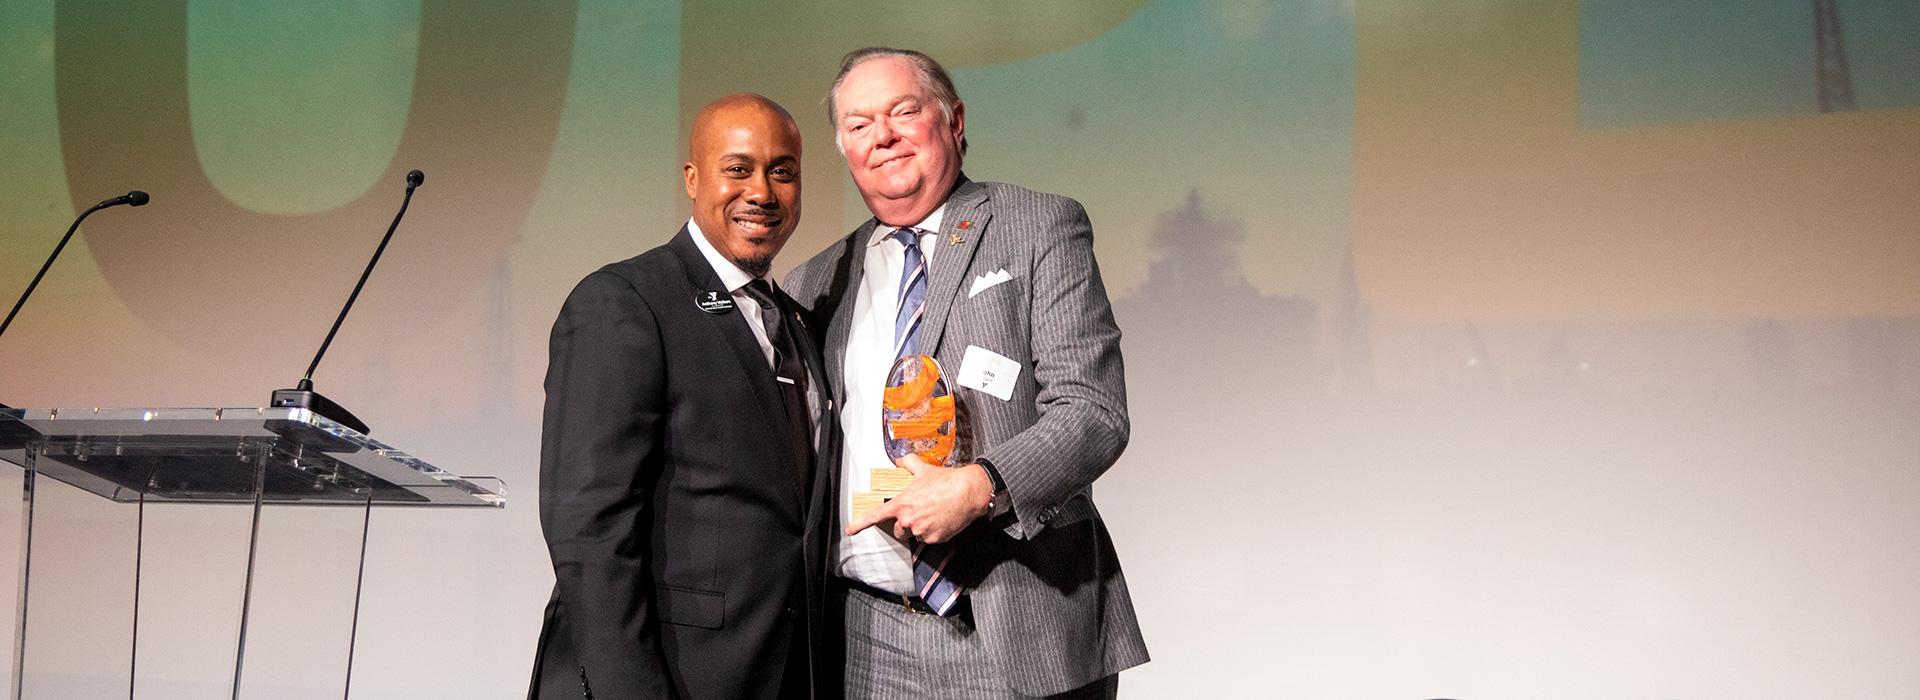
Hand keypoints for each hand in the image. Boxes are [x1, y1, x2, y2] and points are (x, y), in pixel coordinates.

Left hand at [844, 454, 994, 543]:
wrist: (968, 492)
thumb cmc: (946, 481)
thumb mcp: (923, 469)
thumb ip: (908, 463)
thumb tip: (900, 460)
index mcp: (902, 504)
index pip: (875, 516)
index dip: (860, 524)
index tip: (850, 530)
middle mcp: (909, 520)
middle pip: (898, 529)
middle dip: (905, 523)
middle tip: (919, 511)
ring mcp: (921, 531)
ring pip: (914, 534)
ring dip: (920, 527)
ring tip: (933, 513)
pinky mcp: (935, 539)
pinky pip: (929, 539)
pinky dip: (933, 532)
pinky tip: (941, 519)